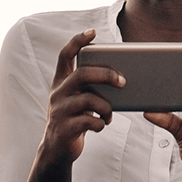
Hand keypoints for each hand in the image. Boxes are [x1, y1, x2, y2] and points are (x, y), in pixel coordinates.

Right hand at [40, 29, 125, 165]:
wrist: (57, 149)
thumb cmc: (74, 118)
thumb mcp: (78, 98)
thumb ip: (90, 86)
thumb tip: (121, 76)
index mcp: (61, 82)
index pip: (65, 55)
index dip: (77, 41)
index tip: (92, 32)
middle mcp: (58, 93)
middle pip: (82, 73)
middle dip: (106, 74)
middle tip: (123, 81)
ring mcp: (59, 111)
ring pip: (88, 99)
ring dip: (107, 106)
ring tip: (110, 114)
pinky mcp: (65, 129)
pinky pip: (89, 121)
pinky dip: (101, 122)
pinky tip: (101, 124)